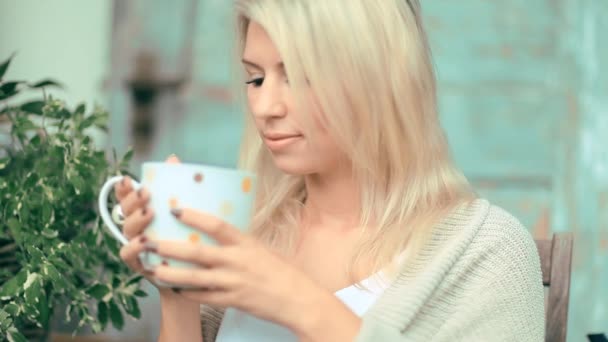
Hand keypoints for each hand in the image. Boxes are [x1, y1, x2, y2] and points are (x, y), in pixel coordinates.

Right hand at [115, 155, 179, 293]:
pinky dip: (134, 247)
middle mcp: (136, 230)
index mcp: (144, 215)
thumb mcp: (186, 212)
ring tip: (148, 212)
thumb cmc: (188, 240)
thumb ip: (178, 187)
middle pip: (124, 212)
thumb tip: (173, 159)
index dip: (124, 189)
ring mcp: (136, 247)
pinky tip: (143, 241)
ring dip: (135, 220)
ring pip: (126, 231)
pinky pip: (129, 256)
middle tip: (145, 193)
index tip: (128, 179)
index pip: (129, 198)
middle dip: (131, 201)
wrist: (195, 278)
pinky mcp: (140, 265)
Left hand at [144, 208, 339, 333]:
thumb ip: (240, 242)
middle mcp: (237, 261)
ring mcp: (233, 282)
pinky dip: (188, 294)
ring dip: (170, 273)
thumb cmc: (282, 271)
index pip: (217, 225)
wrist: (298, 299)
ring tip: (152, 269)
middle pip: (197, 252)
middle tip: (148, 242)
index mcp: (246, 243)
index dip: (194, 216)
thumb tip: (219, 231)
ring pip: (194, 278)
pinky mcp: (233, 301)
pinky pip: (204, 297)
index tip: (174, 209)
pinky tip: (175, 290)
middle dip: (170, 247)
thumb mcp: (262, 248)